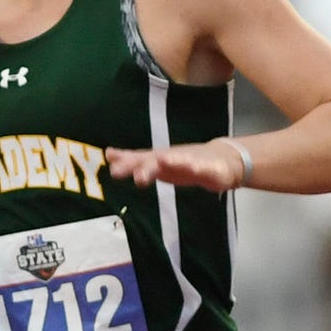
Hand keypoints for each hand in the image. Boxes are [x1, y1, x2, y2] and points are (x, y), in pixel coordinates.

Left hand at [108, 139, 249, 191]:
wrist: (221, 159)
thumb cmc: (185, 162)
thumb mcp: (157, 162)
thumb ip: (133, 160)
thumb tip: (109, 154)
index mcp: (159, 159)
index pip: (139, 159)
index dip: (126, 161)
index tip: (111, 161)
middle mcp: (172, 158)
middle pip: (156, 160)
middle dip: (146, 166)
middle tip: (137, 175)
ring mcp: (190, 162)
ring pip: (179, 161)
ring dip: (171, 161)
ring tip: (163, 161)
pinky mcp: (209, 169)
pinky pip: (202, 168)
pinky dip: (198, 167)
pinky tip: (193, 167)